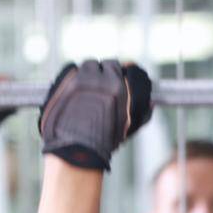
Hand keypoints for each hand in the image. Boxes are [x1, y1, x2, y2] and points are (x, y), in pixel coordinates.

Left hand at [38, 59, 153, 171]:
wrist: (76, 149)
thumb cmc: (105, 141)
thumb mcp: (129, 127)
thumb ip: (142, 112)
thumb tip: (151, 102)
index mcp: (119, 87)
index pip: (125, 66)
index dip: (122, 73)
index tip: (120, 78)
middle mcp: (100, 78)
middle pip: (105, 64)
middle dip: (105, 72)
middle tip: (102, 85)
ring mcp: (79, 78)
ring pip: (87, 65)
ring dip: (89, 73)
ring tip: (87, 88)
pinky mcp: (62, 81)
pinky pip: (69, 69)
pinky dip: (72, 76)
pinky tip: (73, 89)